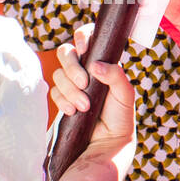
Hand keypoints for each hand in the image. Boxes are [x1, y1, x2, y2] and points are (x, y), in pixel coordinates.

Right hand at [51, 23, 135, 162]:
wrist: (108, 144)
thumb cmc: (121, 117)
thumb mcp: (125, 95)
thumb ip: (116, 76)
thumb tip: (95, 65)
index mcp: (101, 62)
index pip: (87, 37)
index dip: (82, 36)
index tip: (84, 48)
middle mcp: (85, 69)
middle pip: (66, 52)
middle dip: (72, 67)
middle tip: (84, 84)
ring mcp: (72, 83)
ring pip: (58, 73)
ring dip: (70, 90)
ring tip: (84, 106)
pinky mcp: (62, 98)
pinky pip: (53, 92)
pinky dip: (62, 101)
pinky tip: (72, 111)